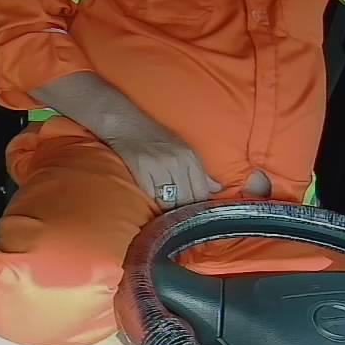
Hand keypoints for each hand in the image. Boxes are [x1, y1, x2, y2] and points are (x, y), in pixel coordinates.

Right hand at [107, 129, 222, 209]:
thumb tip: (217, 189)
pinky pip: (151, 196)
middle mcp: (177, 161)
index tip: (195, 217)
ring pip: (169, 202)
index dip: (199, 208)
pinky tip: (152, 205)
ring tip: (167, 218)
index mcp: (190, 157)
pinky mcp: (141, 170)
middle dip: (184, 213)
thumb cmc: (155, 137)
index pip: (201, 192)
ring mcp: (159, 166)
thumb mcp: (183, 149)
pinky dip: (153, 204)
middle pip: (187, 199)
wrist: (126, 123)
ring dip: (168, 212)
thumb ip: (200, 171)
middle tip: (180, 221)